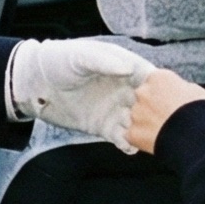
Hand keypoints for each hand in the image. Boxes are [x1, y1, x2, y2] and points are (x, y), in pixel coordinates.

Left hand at [7, 39, 154, 149]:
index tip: (170, 98)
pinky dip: (130, 144)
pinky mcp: (104, 127)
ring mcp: (115, 109)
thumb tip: (130, 69)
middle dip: (157, 114)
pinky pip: (123, 138)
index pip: (150, 79)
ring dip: (146, 132)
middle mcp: (124, 89)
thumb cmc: (57, 61)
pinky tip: (131, 147)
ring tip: (149, 138)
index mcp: (123, 68)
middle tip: (163, 124)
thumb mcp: (81, 57)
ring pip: (140, 123)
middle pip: (149, 104)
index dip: (161, 88)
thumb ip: (105, 62)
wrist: (34, 84)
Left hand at [125, 68, 204, 154]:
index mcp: (158, 78)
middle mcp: (142, 92)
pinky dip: (140, 138)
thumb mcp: (194, 91)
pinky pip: (132, 135)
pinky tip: (154, 142)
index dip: (159, 92)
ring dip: (143, 122)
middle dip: (149, 106)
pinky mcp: (132, 133)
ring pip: (135, 116)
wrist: (197, 137)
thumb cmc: (201, 112)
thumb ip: (178, 88)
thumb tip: (176, 92)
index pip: (151, 81)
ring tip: (160, 132)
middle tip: (163, 116)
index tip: (164, 99)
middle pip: (140, 97)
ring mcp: (135, 113)